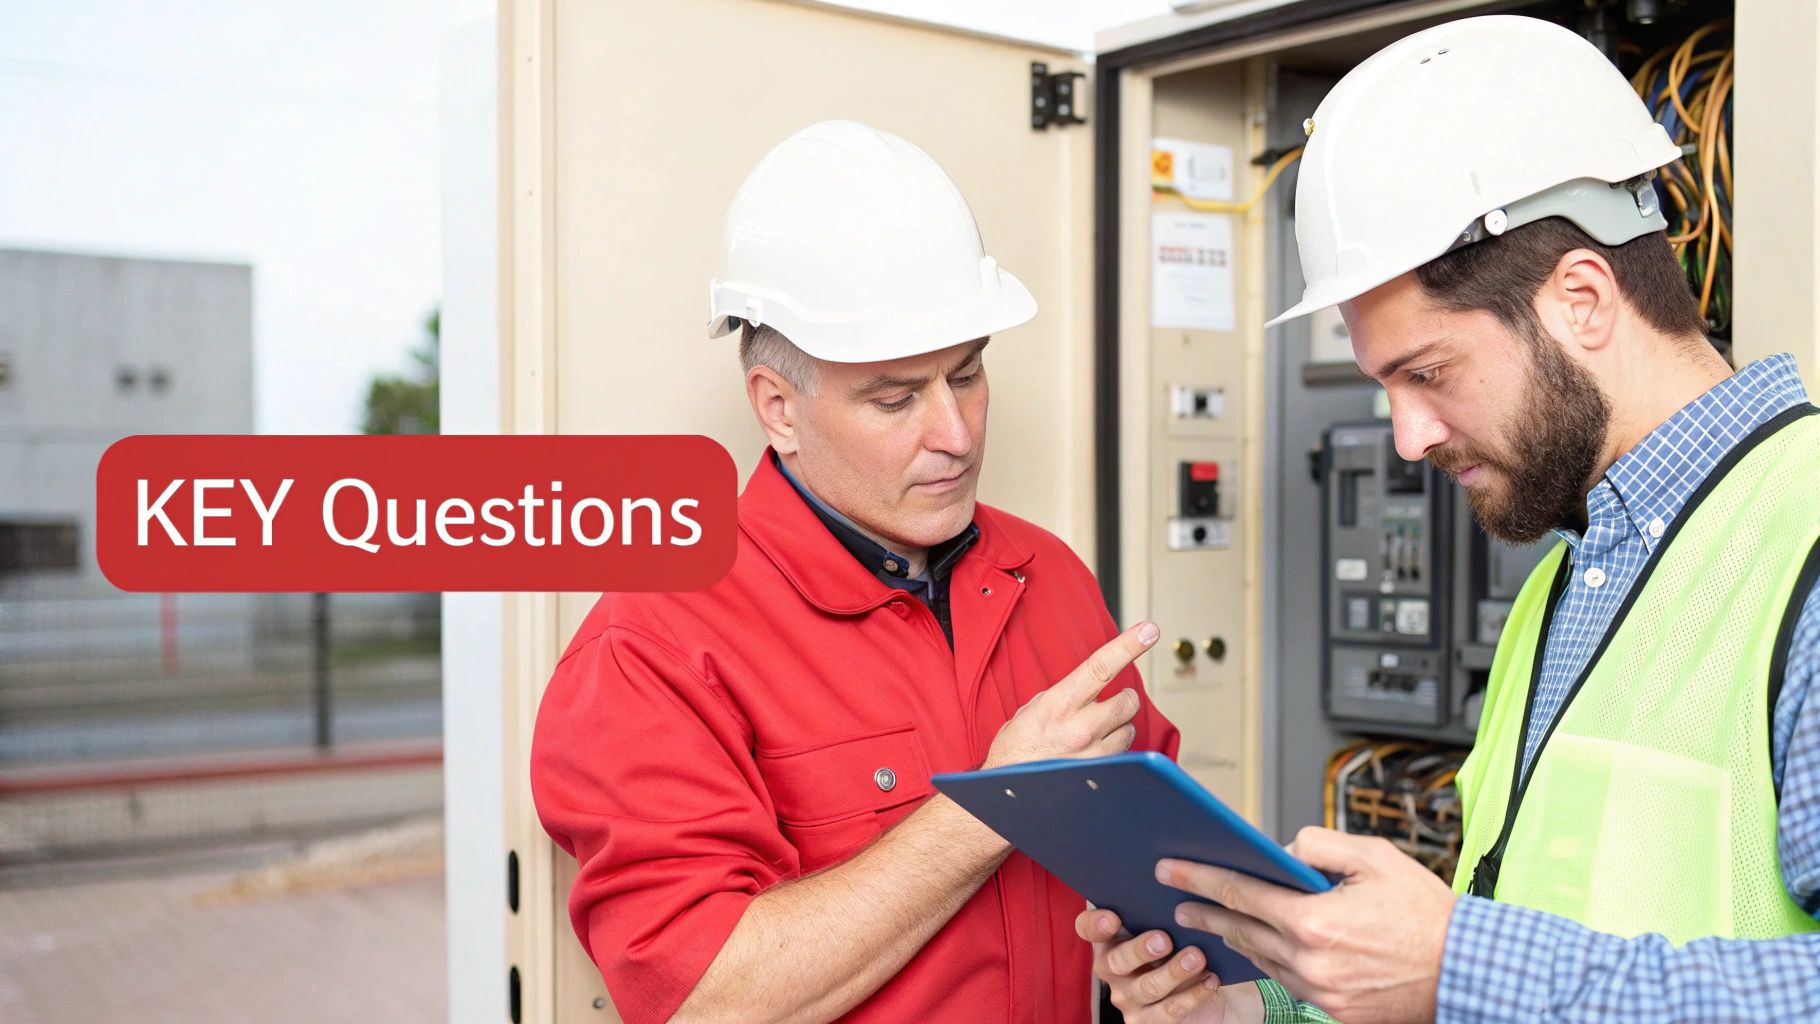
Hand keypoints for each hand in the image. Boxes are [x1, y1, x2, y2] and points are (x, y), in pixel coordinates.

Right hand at [983, 621, 1159, 768]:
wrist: (1006, 797)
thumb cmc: (1016, 752)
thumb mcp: (1031, 712)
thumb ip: (1062, 696)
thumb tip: (1089, 685)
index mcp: (1058, 705)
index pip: (1100, 667)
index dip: (1127, 646)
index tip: (1149, 630)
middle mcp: (1080, 729)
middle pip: (1128, 700)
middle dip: (1123, 698)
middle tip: (1107, 703)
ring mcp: (1095, 755)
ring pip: (1129, 728)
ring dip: (1117, 726)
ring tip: (1091, 735)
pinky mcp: (1103, 776)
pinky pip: (1123, 753)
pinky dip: (1113, 749)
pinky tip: (1091, 754)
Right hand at [1074, 908, 1262, 1022]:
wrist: (1202, 989)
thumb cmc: (1180, 945)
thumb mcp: (1167, 923)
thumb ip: (1160, 905)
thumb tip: (1180, 868)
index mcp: (1111, 938)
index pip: (1088, 928)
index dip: (1095, 924)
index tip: (1113, 916)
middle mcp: (1113, 969)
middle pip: (1115, 962)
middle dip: (1138, 950)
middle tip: (1163, 939)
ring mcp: (1129, 998)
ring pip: (1146, 987)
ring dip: (1173, 972)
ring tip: (1197, 957)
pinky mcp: (1148, 1022)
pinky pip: (1168, 1011)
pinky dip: (1192, 995)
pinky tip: (1210, 980)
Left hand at [1161, 827, 1455, 1023]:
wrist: (1469, 970)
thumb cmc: (1427, 913)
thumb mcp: (1375, 858)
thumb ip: (1320, 846)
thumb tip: (1285, 853)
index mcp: (1315, 920)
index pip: (1240, 894)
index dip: (1200, 879)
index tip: (1170, 870)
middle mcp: (1310, 962)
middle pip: (1241, 932)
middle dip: (1205, 913)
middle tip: (1177, 900)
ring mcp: (1321, 993)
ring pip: (1263, 960)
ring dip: (1236, 939)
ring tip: (1214, 921)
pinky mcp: (1335, 1012)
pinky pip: (1289, 982)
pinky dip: (1272, 962)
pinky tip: (1263, 947)